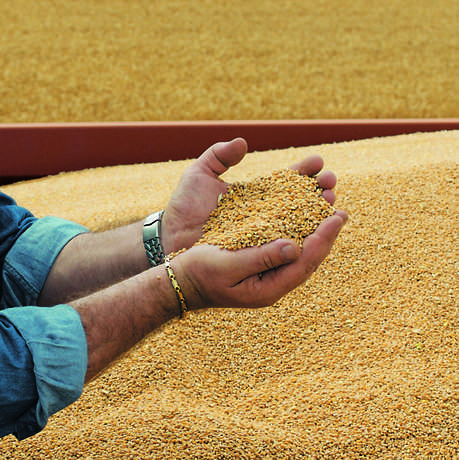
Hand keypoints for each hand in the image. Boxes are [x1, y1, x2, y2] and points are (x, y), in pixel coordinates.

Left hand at [160, 138, 337, 254]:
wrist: (173, 237)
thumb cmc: (185, 207)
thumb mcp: (199, 175)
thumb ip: (219, 155)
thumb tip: (242, 143)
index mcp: (257, 195)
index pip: (287, 181)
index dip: (304, 172)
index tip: (318, 163)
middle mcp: (265, 215)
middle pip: (301, 201)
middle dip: (319, 191)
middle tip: (331, 184)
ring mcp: (264, 235)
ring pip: (299, 224)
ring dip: (318, 214)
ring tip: (331, 203)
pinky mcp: (260, 253)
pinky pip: (286, 246)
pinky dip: (304, 239)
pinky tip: (318, 232)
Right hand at [170, 209, 347, 309]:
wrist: (181, 280)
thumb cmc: (200, 273)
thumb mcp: (228, 265)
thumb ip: (260, 258)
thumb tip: (294, 247)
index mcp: (268, 288)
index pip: (304, 263)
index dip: (323, 239)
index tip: (336, 217)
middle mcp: (272, 283)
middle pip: (308, 259)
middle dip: (326, 235)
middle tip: (341, 212)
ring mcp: (267, 274)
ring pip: (299, 252)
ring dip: (314, 231)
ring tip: (328, 210)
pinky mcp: (260, 263)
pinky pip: (285, 247)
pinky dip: (296, 230)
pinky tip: (302, 216)